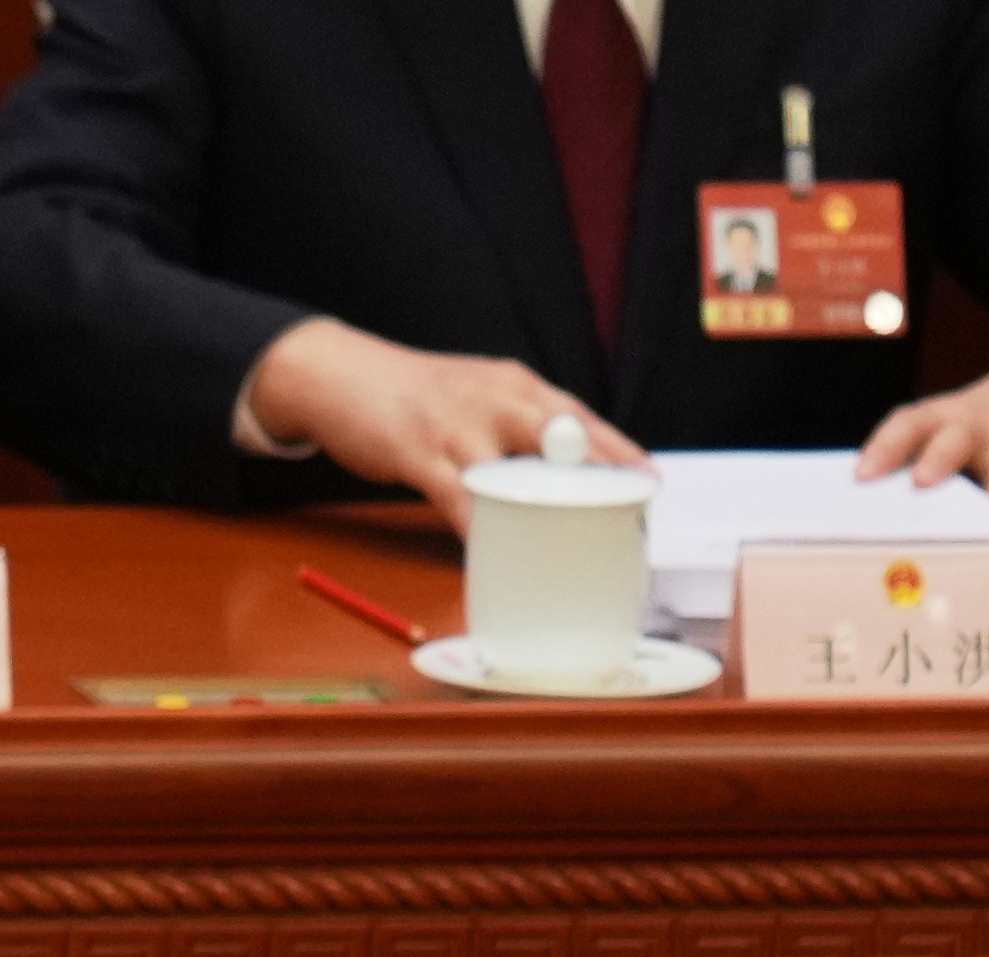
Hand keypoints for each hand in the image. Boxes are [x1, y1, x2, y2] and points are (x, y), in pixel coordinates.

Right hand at [241, 317, 645, 533]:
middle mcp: (495, 398)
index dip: (616, 449)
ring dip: (541, 504)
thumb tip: (553, 480)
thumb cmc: (414, 399)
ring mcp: (457, 424)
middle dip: (595, 470)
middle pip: (560, 434)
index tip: (648, 479)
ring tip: (571, 536)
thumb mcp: (475, 400)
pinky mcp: (418, 451)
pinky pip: (457, 497)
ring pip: (511, 468)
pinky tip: (492, 550)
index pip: (579, 415)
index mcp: (515, 385)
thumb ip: (513, 432)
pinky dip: (476, 527)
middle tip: (625, 503)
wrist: (340, 374)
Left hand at [855, 349, 988, 520]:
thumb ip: (912, 461)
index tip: (862, 475)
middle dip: (940, 460)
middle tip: (920, 483)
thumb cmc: (979, 429)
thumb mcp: (948, 427)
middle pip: (958, 439)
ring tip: (974, 537)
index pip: (909, 424)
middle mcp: (982, 427)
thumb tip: (863, 519)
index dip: (885, 447)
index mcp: (944, 416)